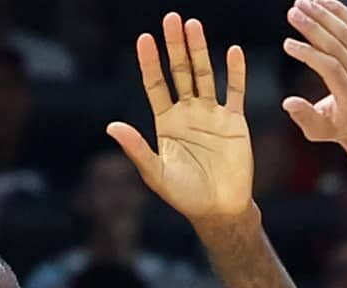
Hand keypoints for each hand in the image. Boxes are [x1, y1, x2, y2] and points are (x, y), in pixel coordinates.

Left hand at [107, 13, 251, 224]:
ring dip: (200, 50)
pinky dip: (236, 72)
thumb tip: (111, 126)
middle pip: (180, 73)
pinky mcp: (234, 121)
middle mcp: (187, 113)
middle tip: (171, 19)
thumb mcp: (155, 173)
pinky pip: (235, 92)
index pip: (156, 85)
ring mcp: (212, 115)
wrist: (219, 210)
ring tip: (193, 25)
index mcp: (166, 123)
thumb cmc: (185, 196)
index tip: (145, 39)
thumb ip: (136, 148)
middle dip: (175, 47)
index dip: (150, 63)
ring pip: (205, 75)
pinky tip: (233, 52)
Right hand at [282, 0, 346, 145]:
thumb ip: (304, 117)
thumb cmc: (338, 127)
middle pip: (338, 44)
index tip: (287, 44)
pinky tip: (321, 0)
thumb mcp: (319, 132)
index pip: (330, 68)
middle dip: (314, 26)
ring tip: (301, 2)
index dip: (309, 54)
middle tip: (292, 12)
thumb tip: (288, 102)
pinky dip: (338, 10)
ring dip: (323, 13)